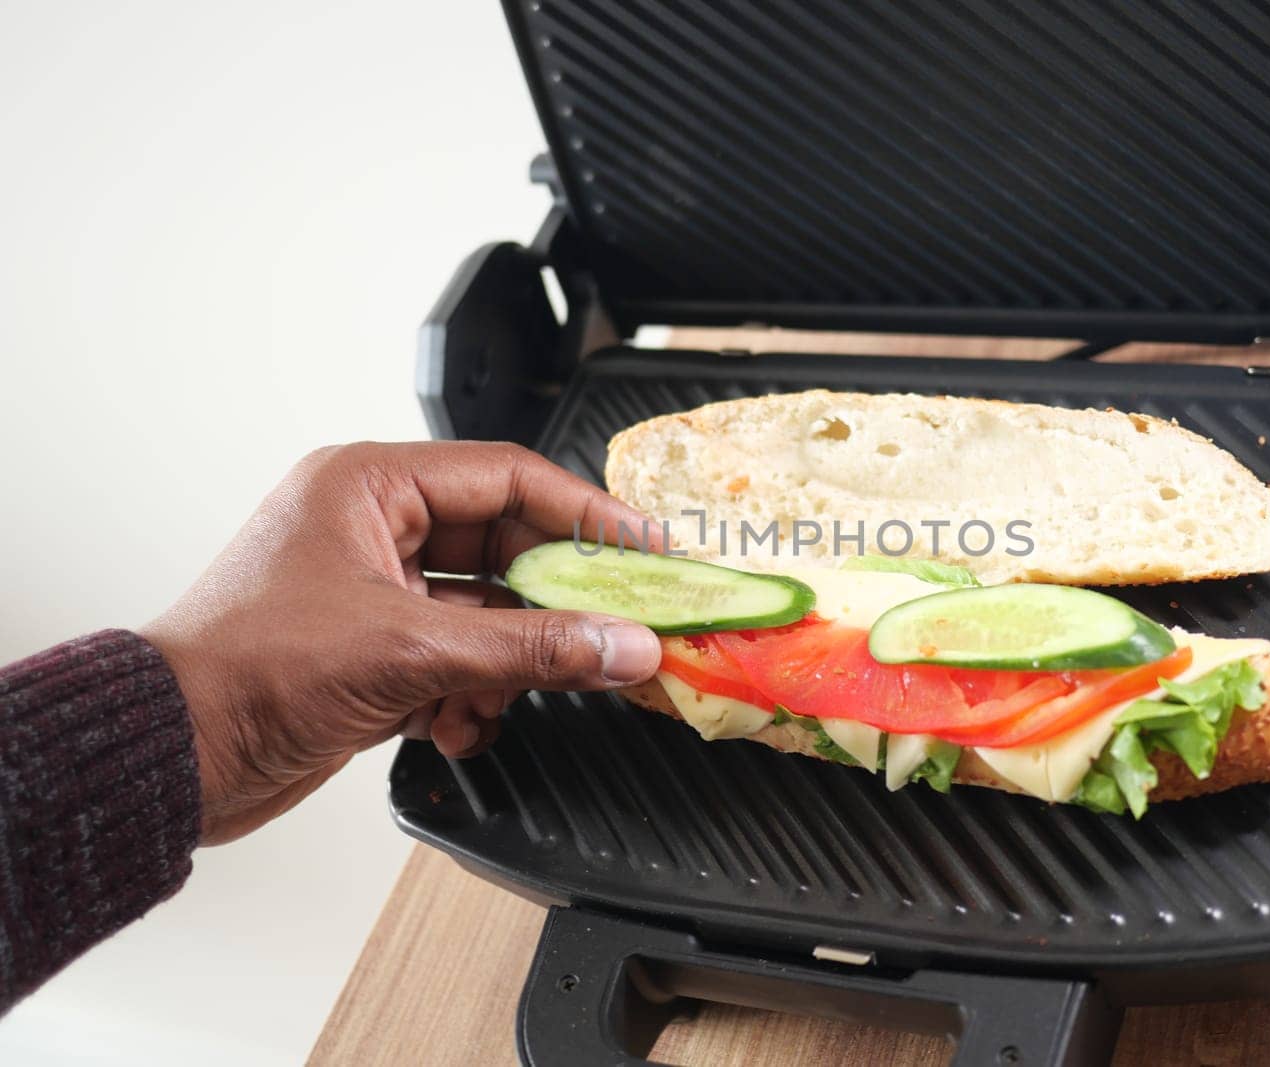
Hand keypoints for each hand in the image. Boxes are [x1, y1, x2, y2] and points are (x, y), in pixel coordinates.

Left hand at [142, 441, 662, 844]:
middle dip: (555, 603)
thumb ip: (533, 648)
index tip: (649, 548)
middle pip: (508, 549)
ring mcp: (376, 592)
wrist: (169, 757)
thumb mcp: (410, 650)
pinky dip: (472, 697)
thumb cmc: (245, 671)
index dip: (589, 514)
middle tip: (617, 630)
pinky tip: (457, 725)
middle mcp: (376, 529)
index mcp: (371, 487)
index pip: (511, 478)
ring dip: (508, 664)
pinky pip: (460, 660)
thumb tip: (623, 644)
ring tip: (511, 696)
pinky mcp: (375, 651)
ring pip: (488, 614)